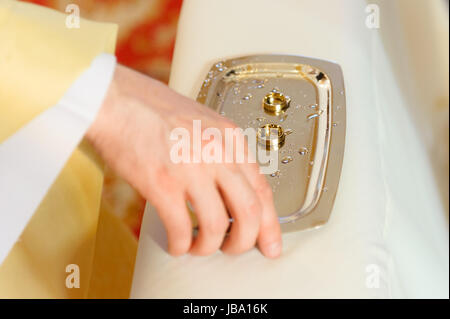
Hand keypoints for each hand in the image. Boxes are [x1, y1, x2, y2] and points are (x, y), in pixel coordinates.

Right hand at [86, 65, 281, 257]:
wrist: (115, 99)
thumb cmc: (152, 108)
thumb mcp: (202, 121)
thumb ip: (221, 151)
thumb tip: (229, 189)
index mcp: (229, 138)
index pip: (263, 189)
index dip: (270, 224)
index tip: (270, 243)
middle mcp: (217, 153)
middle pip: (249, 212)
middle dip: (245, 242)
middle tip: (234, 250)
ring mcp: (191, 168)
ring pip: (217, 226)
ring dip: (209, 246)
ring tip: (198, 247)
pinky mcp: (163, 183)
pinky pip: (182, 229)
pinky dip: (181, 245)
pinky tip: (176, 244)